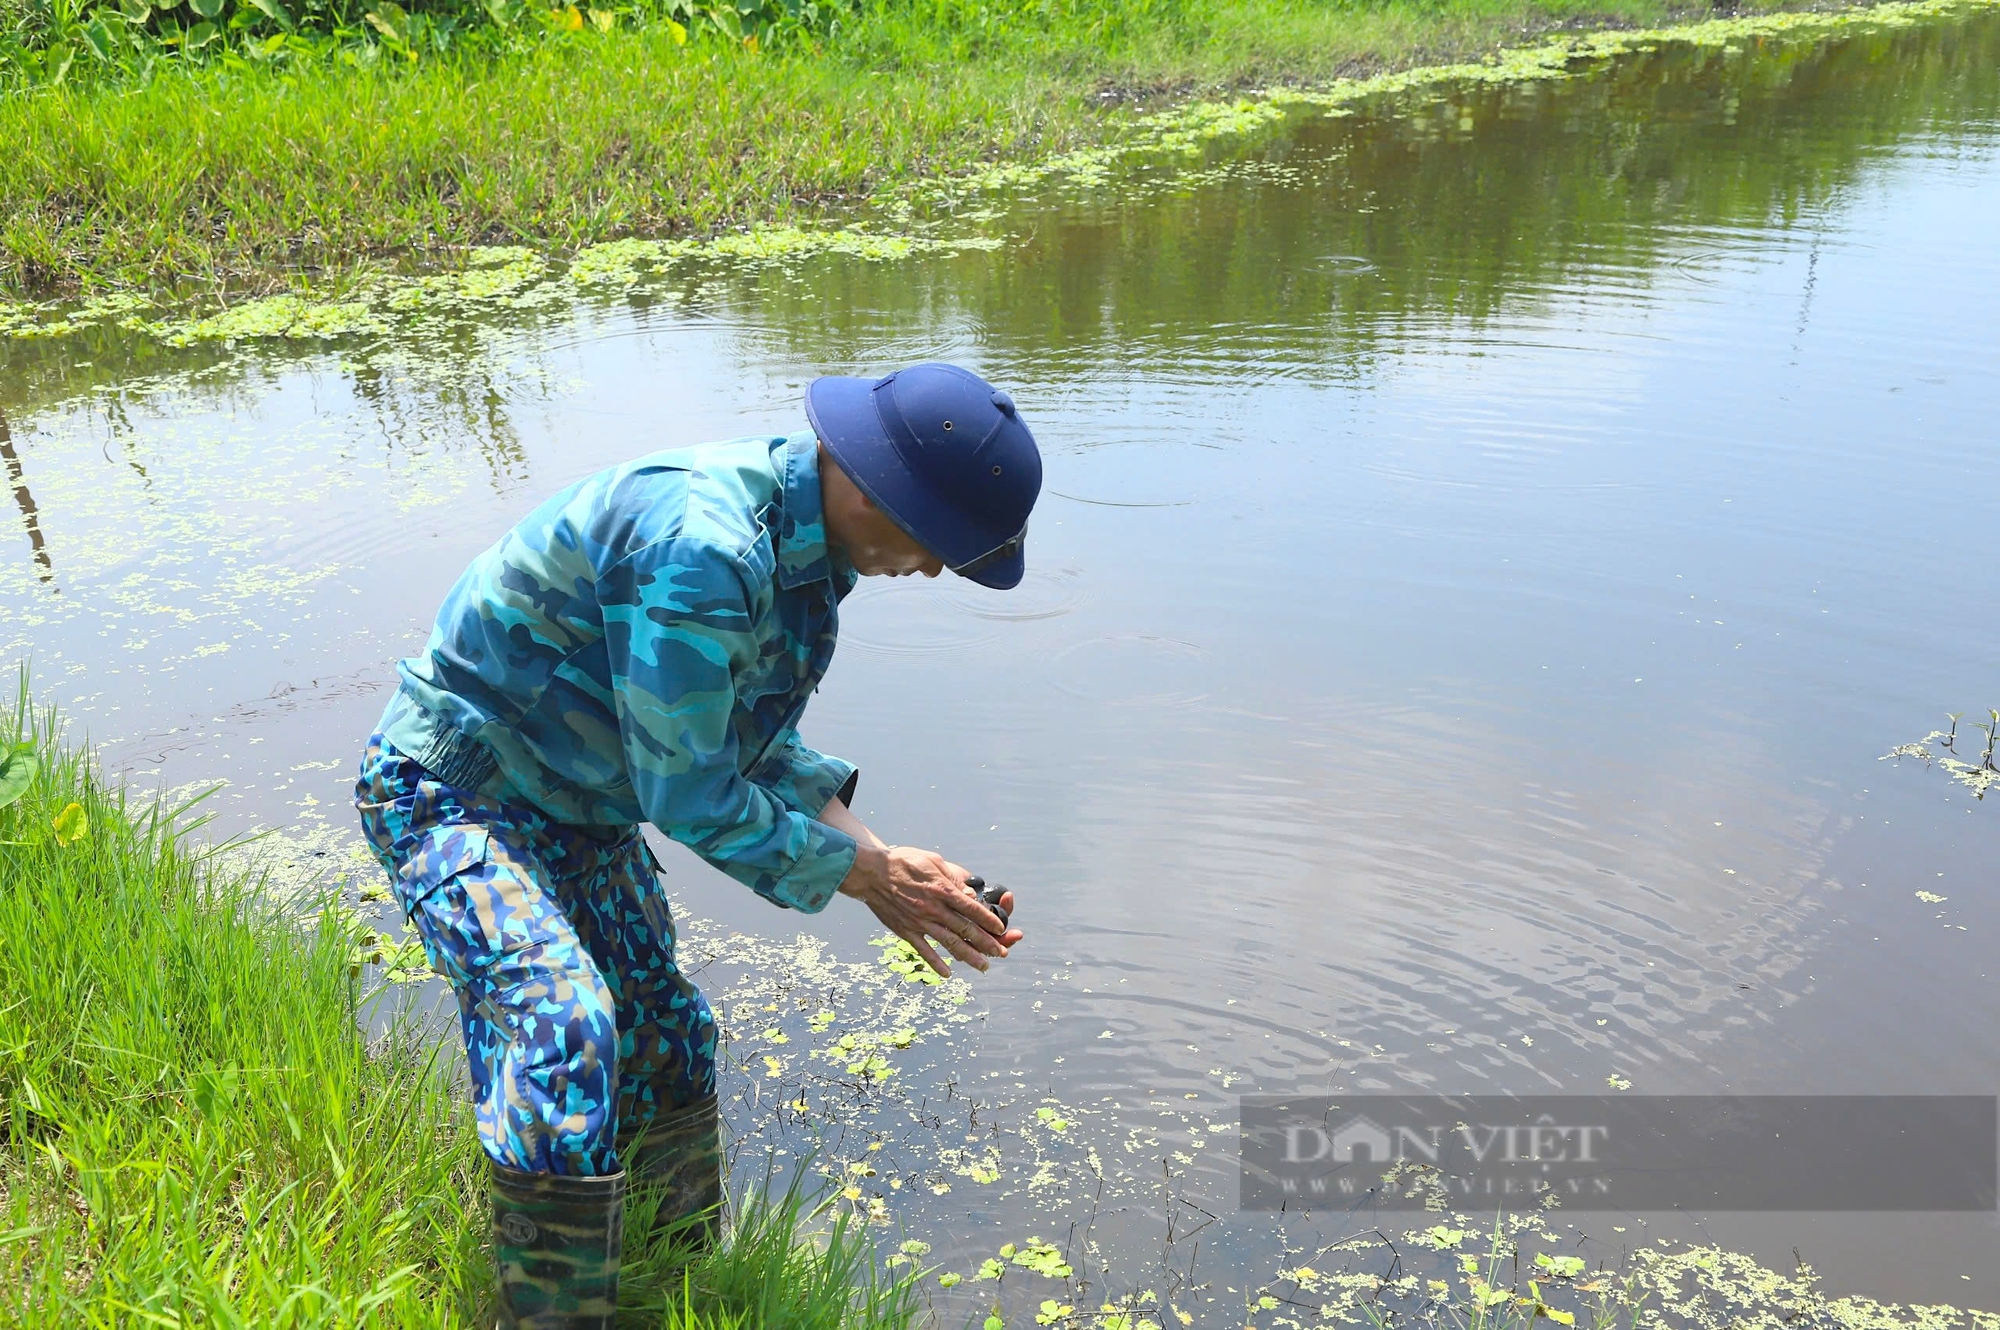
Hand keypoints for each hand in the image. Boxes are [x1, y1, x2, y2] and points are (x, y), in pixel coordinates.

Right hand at [837, 844, 1025, 977]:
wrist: (872, 873)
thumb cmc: (904, 862)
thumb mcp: (933, 861)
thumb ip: (953, 877)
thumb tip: (970, 894)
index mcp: (942, 890)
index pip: (972, 909)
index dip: (989, 921)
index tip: (1001, 929)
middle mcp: (934, 909)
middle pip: (965, 929)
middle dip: (986, 943)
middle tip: (1001, 953)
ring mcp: (920, 922)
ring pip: (949, 943)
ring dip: (968, 956)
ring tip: (983, 966)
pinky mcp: (906, 931)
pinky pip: (924, 950)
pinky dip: (936, 963)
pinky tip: (947, 973)